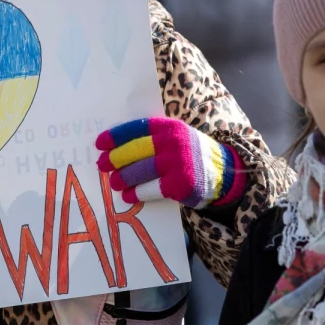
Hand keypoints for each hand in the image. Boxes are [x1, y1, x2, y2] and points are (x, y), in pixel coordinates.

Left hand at [96, 117, 246, 209]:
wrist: (225, 173)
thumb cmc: (193, 154)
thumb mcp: (178, 137)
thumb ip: (156, 138)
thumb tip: (119, 146)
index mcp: (170, 128)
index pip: (138, 128)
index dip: (116, 136)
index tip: (100, 143)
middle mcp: (174, 143)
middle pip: (136, 150)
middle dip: (115, 158)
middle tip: (101, 165)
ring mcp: (178, 164)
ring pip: (141, 170)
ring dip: (124, 178)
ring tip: (113, 183)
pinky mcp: (180, 184)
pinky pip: (152, 188)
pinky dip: (137, 193)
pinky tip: (128, 196)